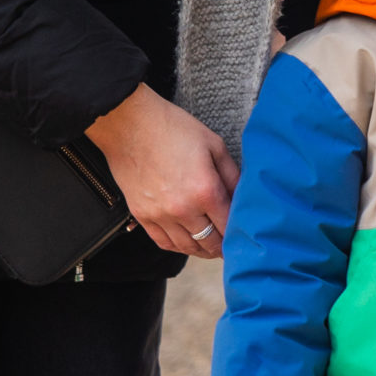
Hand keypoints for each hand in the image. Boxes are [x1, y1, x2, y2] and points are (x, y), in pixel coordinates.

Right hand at [85, 84, 235, 258]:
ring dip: (202, 250)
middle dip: (223, 246)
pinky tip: (187, 241)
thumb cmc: (173, 129)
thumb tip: (243, 199)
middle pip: (210, 243)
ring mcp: (160, 215)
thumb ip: (232, 175)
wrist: (130, 126)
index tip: (245, 234)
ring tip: (211, 245)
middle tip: (230, 245)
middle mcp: (183, 209)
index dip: (240, 233)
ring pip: (187, 247)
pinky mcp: (142, 215)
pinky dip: (178, 246)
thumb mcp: (214, 145)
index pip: (229, 226)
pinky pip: (163, 243)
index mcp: (205, 190)